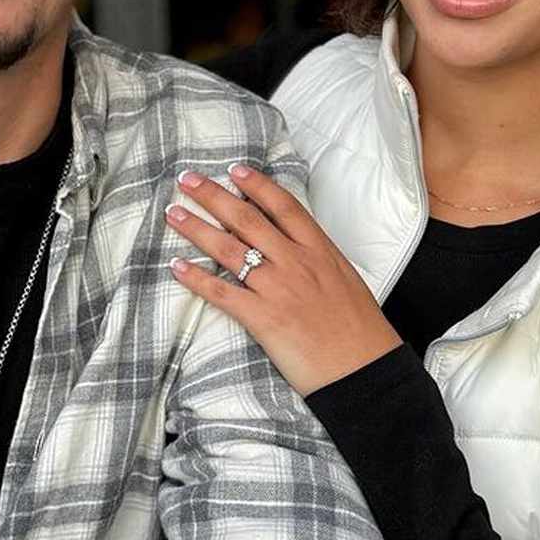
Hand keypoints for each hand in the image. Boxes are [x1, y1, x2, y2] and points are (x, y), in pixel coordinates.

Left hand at [166, 165, 402, 396]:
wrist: (366, 370)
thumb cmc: (361, 330)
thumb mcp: (345, 279)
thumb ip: (319, 257)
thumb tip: (296, 243)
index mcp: (320, 250)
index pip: (283, 206)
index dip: (256, 185)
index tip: (234, 170)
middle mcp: (297, 263)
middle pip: (247, 219)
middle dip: (213, 195)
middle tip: (187, 179)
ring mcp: (279, 289)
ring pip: (229, 249)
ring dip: (196, 228)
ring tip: (173, 213)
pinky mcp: (264, 319)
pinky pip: (223, 293)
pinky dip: (197, 278)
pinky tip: (177, 266)